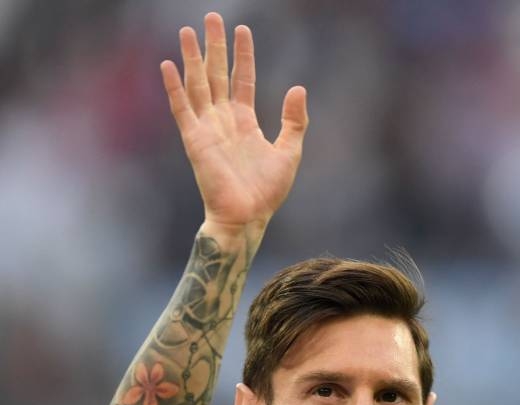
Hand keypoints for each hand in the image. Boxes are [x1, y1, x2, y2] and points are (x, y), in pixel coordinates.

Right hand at [160, 13, 307, 230]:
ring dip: (191, 58)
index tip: (241, 29)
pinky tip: (169, 65)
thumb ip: (294, 121)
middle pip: (216, 74)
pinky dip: (174, 88)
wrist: (248, 217)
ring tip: (187, 30)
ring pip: (197, 84)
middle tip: (211, 16)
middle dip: (214, 46)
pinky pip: (182, 109)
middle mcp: (223, 120)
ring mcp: (207, 128)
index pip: (241, 79)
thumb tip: (298, 87)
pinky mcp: (195, 140)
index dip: (242, 55)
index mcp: (244, 121)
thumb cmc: (267, 191)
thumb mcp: (289, 151)